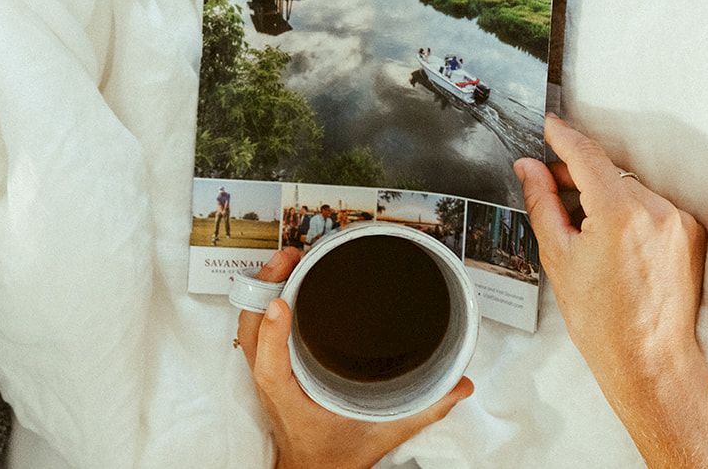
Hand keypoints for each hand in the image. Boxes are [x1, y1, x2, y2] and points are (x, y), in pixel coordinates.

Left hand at [235, 248, 473, 468]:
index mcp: (291, 400)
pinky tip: (283, 284)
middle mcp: (273, 385)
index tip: (280, 303)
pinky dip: (264, 305)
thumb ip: (424, 411)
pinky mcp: (270, 370)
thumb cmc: (337, 457)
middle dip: (265, 289)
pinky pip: (255, 332)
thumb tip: (459, 386)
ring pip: (249, 329)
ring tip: (286, 261)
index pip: (271, 366)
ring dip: (262, 292)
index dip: (272, 334)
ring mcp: (267, 376)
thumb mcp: (385, 434)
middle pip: (251, 333)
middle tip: (289, 258)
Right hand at [514, 114, 707, 467]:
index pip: (587, 156)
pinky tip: (611, 243)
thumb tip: (531, 169)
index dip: (563, 137)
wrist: (651, 363)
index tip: (550, 126)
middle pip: (610, 173)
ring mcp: (679, 221)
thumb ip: (544, 203)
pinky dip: (630, 214)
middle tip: (550, 188)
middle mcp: (657, 209)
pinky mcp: (691, 234)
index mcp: (621, 212)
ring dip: (605, 196)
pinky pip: (653, 208)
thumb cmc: (604, 323)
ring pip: (631, 190)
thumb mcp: (559, 258)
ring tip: (582, 228)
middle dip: (579, 175)